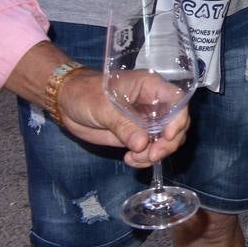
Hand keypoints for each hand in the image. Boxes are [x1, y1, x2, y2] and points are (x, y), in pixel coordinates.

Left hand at [58, 70, 189, 168]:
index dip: (179, 118)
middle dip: (168, 143)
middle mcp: (155, 103)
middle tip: (150, 155)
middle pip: (177, 123)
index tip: (167, 137)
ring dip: (156, 153)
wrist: (68, 102)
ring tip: (133, 159)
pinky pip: (151, 148)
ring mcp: (147, 120)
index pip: (178, 100)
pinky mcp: (138, 134)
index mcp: (151, 87)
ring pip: (167, 139)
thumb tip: (142, 144)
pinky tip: (130, 159)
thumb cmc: (86, 93)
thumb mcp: (104, 108)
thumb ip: (124, 125)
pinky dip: (145, 158)